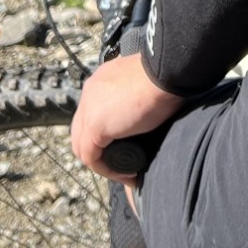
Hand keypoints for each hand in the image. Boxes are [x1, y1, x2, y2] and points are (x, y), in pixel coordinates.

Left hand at [70, 52, 184, 183]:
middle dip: (99, 149)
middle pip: (81, 130)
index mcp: (102, 80)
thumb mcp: (147, 83)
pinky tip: (126, 175)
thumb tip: (149, 111)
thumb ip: (141, 93)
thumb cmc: (165, 74)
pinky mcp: (95, 127)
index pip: (93, 111)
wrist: (165, 72)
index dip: (106, 132)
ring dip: (102, 163)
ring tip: (125, 172)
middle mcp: (90, 93)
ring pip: (82, 146)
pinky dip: (106, 169)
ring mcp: (89, 109)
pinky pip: (91, 157)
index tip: (128, 143)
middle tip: (123, 161)